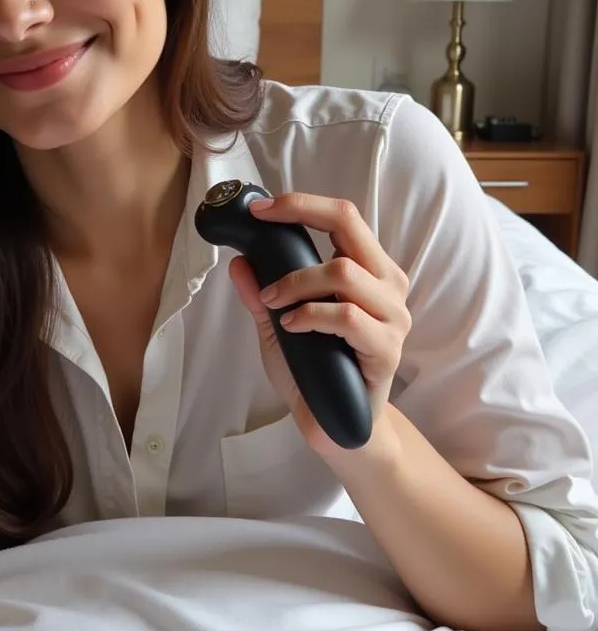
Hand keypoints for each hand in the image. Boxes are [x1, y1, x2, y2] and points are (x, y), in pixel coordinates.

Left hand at [228, 193, 411, 459]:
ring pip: (344, 272)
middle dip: (299, 217)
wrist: (336, 426)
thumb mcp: (277, 326)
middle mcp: (387, 286)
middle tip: (259, 235)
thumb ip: (262, 294)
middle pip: (349, 225)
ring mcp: (392, 318)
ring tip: (272, 302)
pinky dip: (310, 315)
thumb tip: (239, 261)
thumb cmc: (314, 371)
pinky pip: (347, 317)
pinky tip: (291, 326)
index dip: (300, 204)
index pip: (343, 217)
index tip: (259, 209)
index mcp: (368, 271)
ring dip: (295, 282)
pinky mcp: (387, 350)